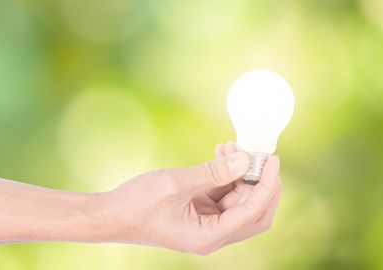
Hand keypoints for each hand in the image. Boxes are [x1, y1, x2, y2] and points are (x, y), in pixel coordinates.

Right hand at [105, 141, 282, 254]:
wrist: (111, 214)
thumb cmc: (137, 204)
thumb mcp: (175, 184)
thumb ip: (212, 172)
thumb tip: (245, 161)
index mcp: (209, 236)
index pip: (253, 212)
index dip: (266, 185)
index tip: (272, 160)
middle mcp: (213, 234)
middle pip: (255, 211)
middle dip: (261, 182)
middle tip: (261, 154)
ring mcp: (208, 223)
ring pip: (240, 199)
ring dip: (241, 172)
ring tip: (231, 145)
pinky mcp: (201, 211)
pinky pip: (224, 192)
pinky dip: (226, 173)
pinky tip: (221, 151)